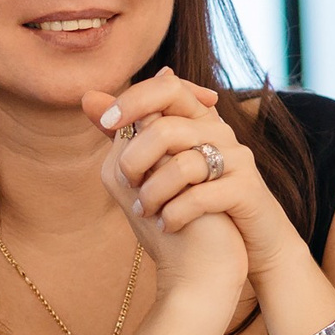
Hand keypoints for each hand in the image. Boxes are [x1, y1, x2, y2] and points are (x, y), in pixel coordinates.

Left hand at [85, 68, 300, 282]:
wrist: (235, 247)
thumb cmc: (191, 201)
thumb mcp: (158, 163)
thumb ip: (128, 132)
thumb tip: (88, 98)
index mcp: (198, 120)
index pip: (167, 88)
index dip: (133, 100)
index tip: (105, 122)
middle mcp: (220, 132)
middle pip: (170, 126)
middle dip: (137, 158)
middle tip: (125, 181)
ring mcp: (237, 160)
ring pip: (183, 165)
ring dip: (153, 194)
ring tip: (144, 211)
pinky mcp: (246, 190)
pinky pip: (202, 196)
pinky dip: (175, 214)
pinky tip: (165, 225)